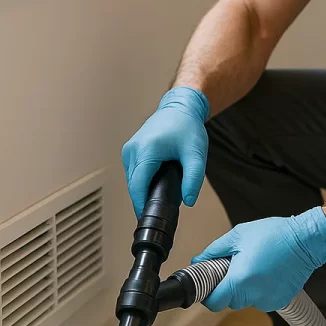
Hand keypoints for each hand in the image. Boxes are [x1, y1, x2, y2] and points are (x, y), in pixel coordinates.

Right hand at [122, 86, 209, 217]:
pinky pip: (134, 172)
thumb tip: (188, 200)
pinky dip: (143, 181)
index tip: (149, 218)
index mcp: (146, 150)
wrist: (180, 107)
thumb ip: (193, 178)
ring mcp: (129, 149)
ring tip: (162, 197)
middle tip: (162, 211)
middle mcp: (133, 150)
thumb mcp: (196, 154)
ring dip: (144, 190)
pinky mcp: (131, 150)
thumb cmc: (187, 126)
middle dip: (146, 199)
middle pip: (134, 185)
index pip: (137, 186)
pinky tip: (156, 184)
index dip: (142, 205)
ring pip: (133, 180)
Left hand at [191, 206, 325, 311]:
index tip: (209, 283)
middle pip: (229, 301)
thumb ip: (214, 251)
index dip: (207, 294)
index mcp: (239, 281)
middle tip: (234, 267)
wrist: (307, 240)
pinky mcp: (280, 301)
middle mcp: (253, 296)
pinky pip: (262, 299)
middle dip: (228, 287)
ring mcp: (268, 301)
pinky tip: (268, 272)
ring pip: (246, 300)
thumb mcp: (238, 235)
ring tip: (255, 266)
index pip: (213, 303)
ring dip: (245, 288)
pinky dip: (261, 289)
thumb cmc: (275, 235)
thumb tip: (199, 261)